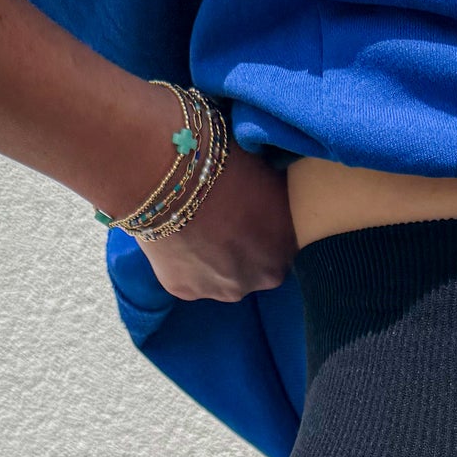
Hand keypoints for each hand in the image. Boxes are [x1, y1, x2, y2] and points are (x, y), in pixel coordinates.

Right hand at [136, 141, 297, 302]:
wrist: (169, 174)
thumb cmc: (224, 164)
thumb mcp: (269, 180)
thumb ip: (276, 204)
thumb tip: (273, 203)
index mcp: (288, 247)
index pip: (283, 247)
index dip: (264, 231)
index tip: (247, 215)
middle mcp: (263, 277)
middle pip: (256, 270)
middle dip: (243, 253)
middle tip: (220, 224)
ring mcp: (226, 290)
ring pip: (223, 280)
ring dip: (214, 263)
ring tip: (196, 231)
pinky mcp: (188, 292)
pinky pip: (191, 281)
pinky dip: (185, 265)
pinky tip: (177, 240)